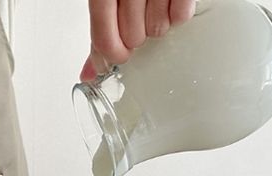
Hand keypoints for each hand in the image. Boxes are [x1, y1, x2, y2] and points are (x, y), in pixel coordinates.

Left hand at [80, 0, 195, 80]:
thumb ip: (100, 34)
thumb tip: (90, 72)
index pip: (104, 38)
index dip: (113, 52)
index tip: (119, 55)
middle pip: (134, 38)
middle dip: (137, 34)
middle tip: (139, 16)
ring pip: (157, 30)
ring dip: (158, 22)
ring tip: (155, 4)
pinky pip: (181, 16)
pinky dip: (178, 13)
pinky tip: (171, 0)